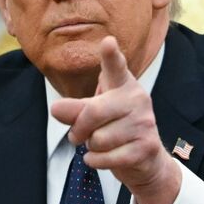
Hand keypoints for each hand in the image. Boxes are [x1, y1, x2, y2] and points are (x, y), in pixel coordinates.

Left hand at [51, 36, 180, 203]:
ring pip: (98, 139)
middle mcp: (138, 99)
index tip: (107, 42)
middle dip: (78, 129)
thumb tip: (56, 109)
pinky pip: (107, 158)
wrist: (145, 160)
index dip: (110, 55)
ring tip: (101, 145)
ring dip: (91, 148)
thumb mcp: (93, 115)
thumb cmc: (115, 129)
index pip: (115, 67)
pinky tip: (104, 158)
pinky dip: (96, 161)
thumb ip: (75, 109)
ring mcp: (145, 123)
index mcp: (123, 85)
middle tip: (77, 135)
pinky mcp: (146, 147)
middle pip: (93, 112)